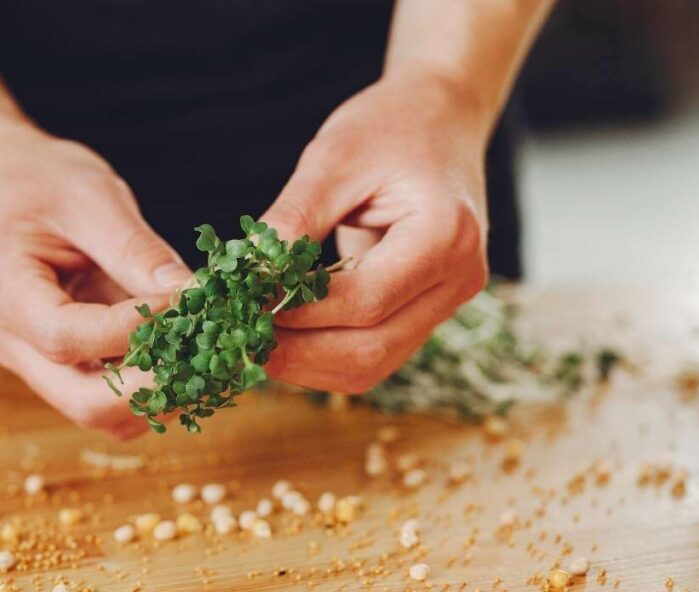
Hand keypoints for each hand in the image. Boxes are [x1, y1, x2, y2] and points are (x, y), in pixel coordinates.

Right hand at [0, 125, 191, 437]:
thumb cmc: (41, 182)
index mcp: (5, 293)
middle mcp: (15, 344)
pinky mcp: (67, 367)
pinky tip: (187, 352)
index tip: (184, 304)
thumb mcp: (90, 197)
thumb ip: (135, 249)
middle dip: (152, 388)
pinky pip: (111, 399)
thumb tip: (191, 293)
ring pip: (101, 414)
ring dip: (158, 395)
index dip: (131, 330)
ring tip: (204, 353)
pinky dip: (153, 388)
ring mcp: (39, 364)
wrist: (6, 186)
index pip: (65, 337)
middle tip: (208, 352)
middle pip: (83, 403)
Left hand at [262, 72, 490, 393]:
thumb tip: (246, 276)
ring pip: (373, 365)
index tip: (244, 306)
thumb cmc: (389, 126)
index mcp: (446, 236)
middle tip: (241, 340)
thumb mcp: (333, 159)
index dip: (298, 314)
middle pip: (372, 350)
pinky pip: (374, 352)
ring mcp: (448, 301)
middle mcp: (458, 279)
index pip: (365, 301)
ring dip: (309, 365)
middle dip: (299, 355)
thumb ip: (293, 219)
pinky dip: (325, 355)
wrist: (440, 118)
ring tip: (256, 344)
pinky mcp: (427, 310)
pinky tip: (285, 338)